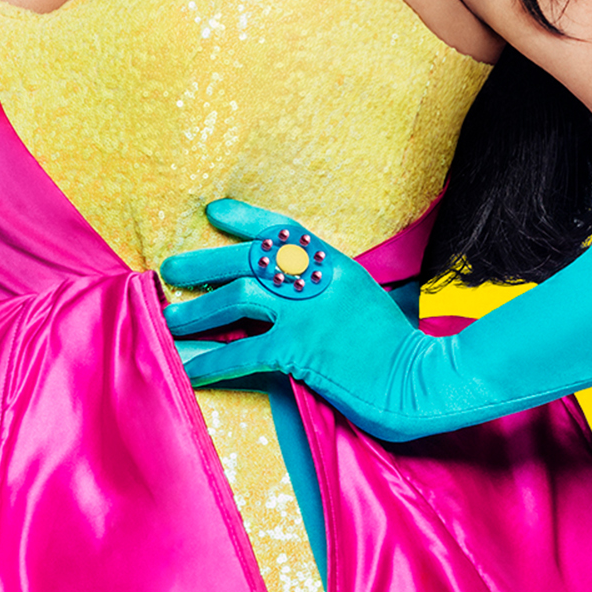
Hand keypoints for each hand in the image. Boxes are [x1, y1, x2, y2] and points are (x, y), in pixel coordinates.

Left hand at [161, 202, 460, 445]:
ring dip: (198, 310)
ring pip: (237, 298)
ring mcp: (308, 314)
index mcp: (336, 266)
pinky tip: (190, 370)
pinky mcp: (301, 350)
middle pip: (250, 260)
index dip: (247, 220)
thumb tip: (302, 293)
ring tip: (169, 319)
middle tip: (171, 270)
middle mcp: (318, 281)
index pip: (285, 230)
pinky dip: (211, 361)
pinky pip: (243, 352)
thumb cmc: (400, 349)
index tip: (214, 211)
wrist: (421, 380)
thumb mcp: (367, 302)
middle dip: (204, 263)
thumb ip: (334, 292)